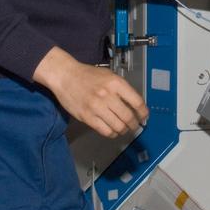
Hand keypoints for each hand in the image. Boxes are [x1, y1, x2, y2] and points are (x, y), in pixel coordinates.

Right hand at [33, 47, 147, 137]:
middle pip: (128, 117)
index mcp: (115, 83)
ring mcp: (96, 107)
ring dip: (123, 130)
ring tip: (123, 129)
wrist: (65, 76)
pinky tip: (113, 131)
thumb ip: (121, 88)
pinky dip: (112, 134)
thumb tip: (134, 104)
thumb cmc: (87, 75)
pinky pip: (105, 131)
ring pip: (118, 126)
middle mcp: (107, 95)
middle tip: (134, 125)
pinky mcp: (87, 117)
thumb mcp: (108, 75)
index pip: (136, 102)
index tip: (144, 116)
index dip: (143, 112)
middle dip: (134, 124)